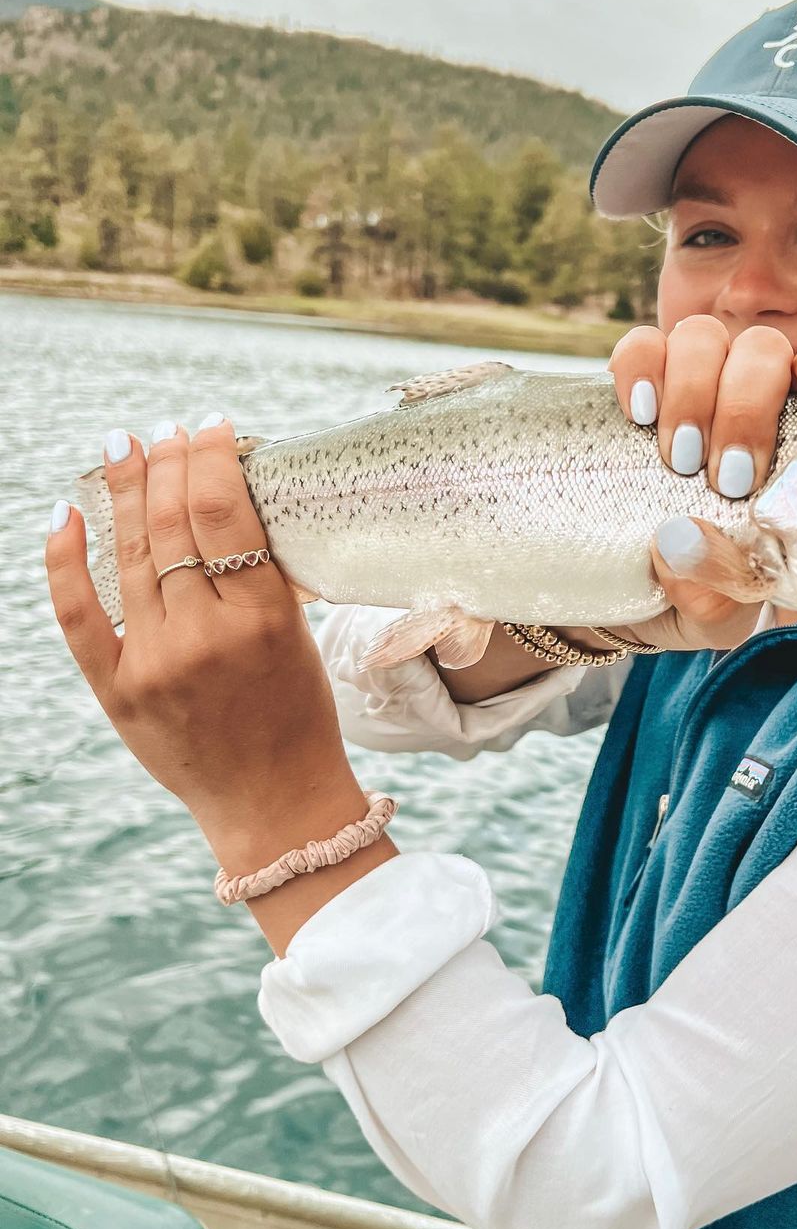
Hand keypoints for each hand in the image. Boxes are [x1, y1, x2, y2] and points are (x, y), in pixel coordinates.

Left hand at [45, 417, 366, 871]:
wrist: (273, 800)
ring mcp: (156, 664)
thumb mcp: (299, 635)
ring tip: (123, 448)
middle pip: (173, 524)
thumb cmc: (298, 713)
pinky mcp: (117, 690)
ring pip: (130, 554)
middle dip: (167, 464)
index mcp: (266, 618)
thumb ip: (258, 574)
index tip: (209, 428)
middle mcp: (207, 636)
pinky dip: (65, 560)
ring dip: (125, 492)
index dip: (211, 458)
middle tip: (166, 432)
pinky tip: (66, 513)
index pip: (225, 513)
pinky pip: (79, 614)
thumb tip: (215, 499)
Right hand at [607, 317, 796, 649]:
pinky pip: (640, 347)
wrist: (629, 596)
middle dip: (747, 406)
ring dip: (693, 391)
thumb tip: (681, 542)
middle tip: (726, 477)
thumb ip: (715, 591)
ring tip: (677, 458)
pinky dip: (638, 369)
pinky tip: (637, 414)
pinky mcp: (637, 387)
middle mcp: (753, 396)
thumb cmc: (702, 594)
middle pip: (764, 350)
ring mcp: (693, 385)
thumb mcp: (720, 612)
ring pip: (703, 338)